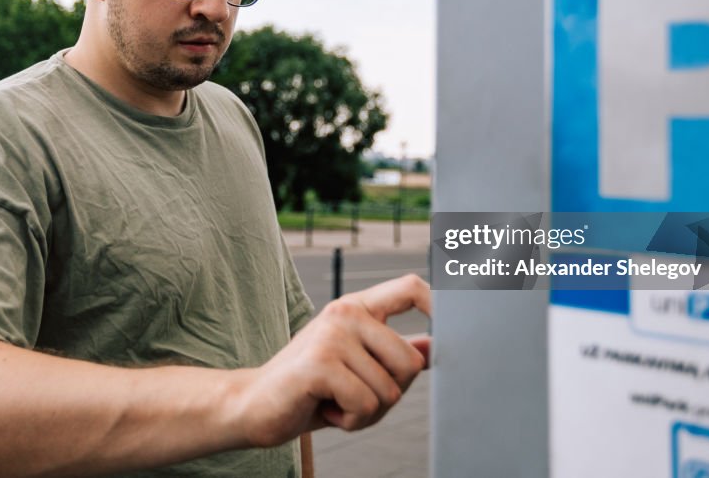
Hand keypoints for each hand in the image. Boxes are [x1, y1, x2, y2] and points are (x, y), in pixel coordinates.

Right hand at [234, 274, 430, 446]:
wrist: (253, 405)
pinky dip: (350, 420)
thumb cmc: (311, 389)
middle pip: (411, 361)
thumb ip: (391, 354)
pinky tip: (326, 409)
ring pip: (389, 390)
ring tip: (336, 403)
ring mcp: (332, 335)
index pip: (410, 288)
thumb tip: (433, 346)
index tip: (454, 324)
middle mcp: (346, 313)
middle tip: (356, 397)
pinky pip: (365, 404)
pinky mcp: (320, 364)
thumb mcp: (356, 368)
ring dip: (367, 413)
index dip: (439, 303)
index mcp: (357, 309)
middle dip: (392, 394)